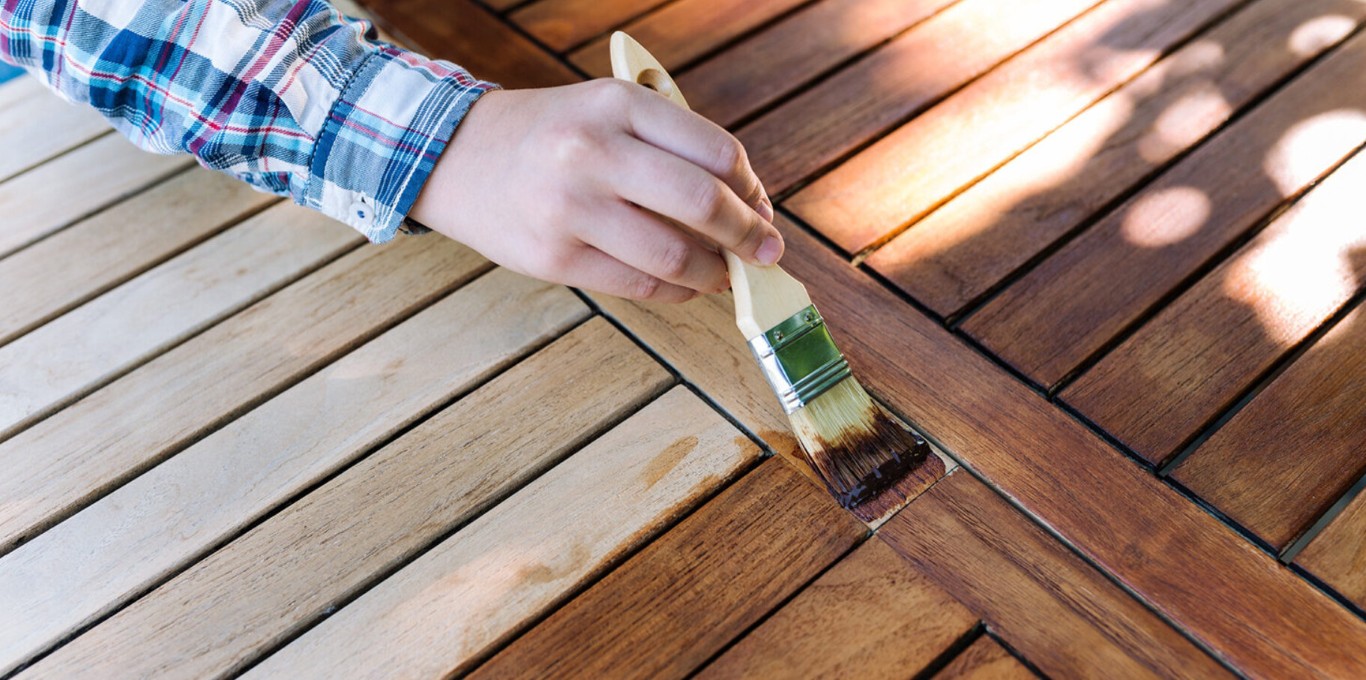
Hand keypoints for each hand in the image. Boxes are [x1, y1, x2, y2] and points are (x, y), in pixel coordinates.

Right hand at [408, 79, 781, 301]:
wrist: (455, 158)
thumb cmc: (548, 137)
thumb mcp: (606, 111)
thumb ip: (671, 148)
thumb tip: (746, 208)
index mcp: (616, 104)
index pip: (716, 151)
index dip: (752, 189)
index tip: (761, 208)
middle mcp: (592, 151)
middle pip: (702, 202)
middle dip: (748, 234)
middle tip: (765, 250)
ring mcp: (569, 208)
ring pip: (674, 254)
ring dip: (716, 271)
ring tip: (726, 273)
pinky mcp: (553, 258)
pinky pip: (638, 284)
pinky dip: (676, 290)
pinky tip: (686, 284)